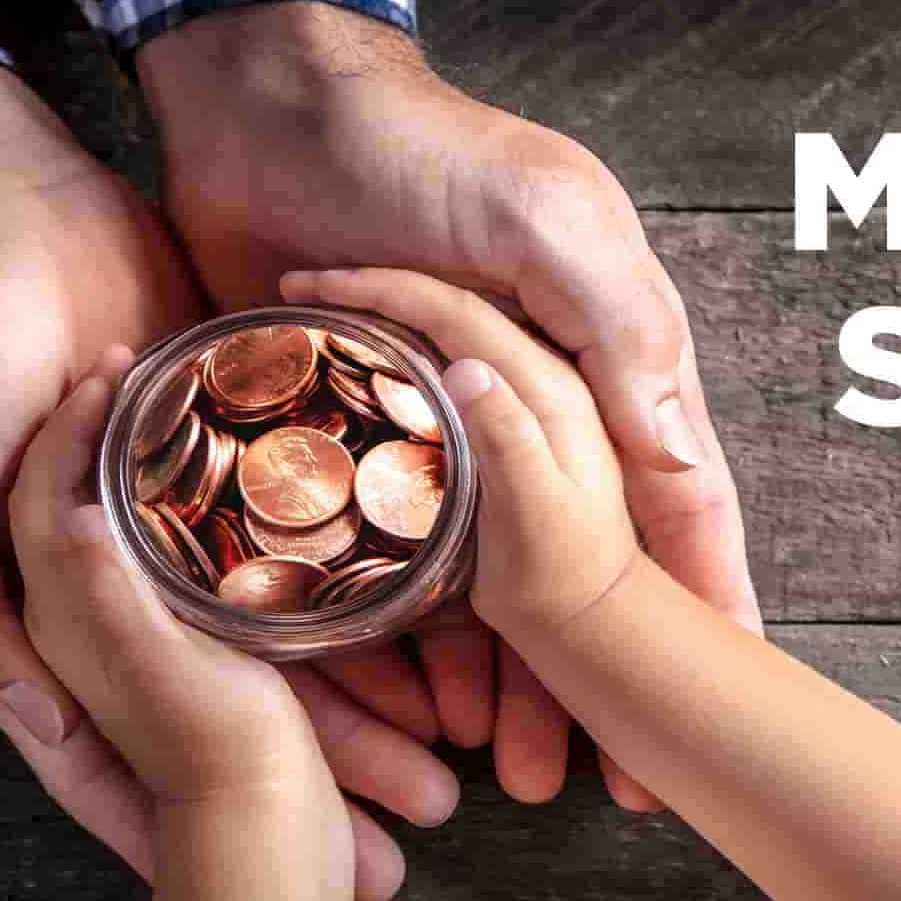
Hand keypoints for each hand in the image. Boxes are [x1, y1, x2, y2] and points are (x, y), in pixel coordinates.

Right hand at [0, 63, 453, 900]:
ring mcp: (192, 518)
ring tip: (453, 746)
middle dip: (330, 760)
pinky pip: (320, 537)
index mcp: (61, 595)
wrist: (6, 197)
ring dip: (369, 691)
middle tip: (421, 815)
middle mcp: (134, 573)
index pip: (141, 735)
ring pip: (295, 629)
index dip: (217, 804)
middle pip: (243, 695)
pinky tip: (443, 623)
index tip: (331, 855)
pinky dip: (374, 580)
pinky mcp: (238, 454)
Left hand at [141, 3, 760, 807]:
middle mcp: (545, 420)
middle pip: (594, 569)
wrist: (270, 112)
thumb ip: (624, 340)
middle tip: (595, 774)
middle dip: (604, 674)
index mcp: (611, 373)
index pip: (678, 507)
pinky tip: (413, 700)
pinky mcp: (364, 448)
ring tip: (506, 762)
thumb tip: (686, 467)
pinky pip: (395, 561)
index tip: (729, 701)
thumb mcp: (554, 228)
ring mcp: (454, 441)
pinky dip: (408, 630)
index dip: (707, 603)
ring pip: (497, 585)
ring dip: (510, 674)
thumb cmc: (432, 152)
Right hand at [281, 269, 637, 640]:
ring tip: (325, 308)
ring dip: (393, 310)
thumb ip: (508, 437)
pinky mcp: (523, 416)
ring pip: (457, 327)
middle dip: (379, 287)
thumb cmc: (561, 574)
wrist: (597, 617)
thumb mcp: (533, 510)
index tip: (313, 283)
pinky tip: (376, 353)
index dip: (384, 288)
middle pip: (455, 306)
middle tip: (303, 287)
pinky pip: (460, 356)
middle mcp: (547, 376)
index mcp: (549, 387)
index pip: (458, 311)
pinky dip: (412, 344)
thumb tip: (465, 366)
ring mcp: (536, 394)